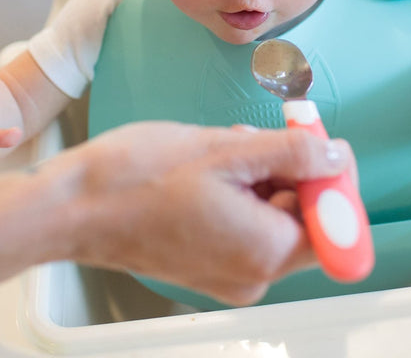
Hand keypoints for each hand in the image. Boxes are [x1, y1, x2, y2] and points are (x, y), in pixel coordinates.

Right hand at [50, 122, 353, 305]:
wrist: (72, 207)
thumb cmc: (136, 179)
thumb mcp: (225, 151)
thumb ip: (292, 154)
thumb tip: (337, 158)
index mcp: (263, 253)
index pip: (334, 227)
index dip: (332, 182)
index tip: (316, 146)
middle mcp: (252, 275)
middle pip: (303, 220)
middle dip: (290, 171)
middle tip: (262, 135)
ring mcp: (228, 273)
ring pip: (273, 216)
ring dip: (262, 175)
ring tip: (225, 147)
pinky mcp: (208, 262)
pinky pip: (246, 225)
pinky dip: (241, 191)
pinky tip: (213, 165)